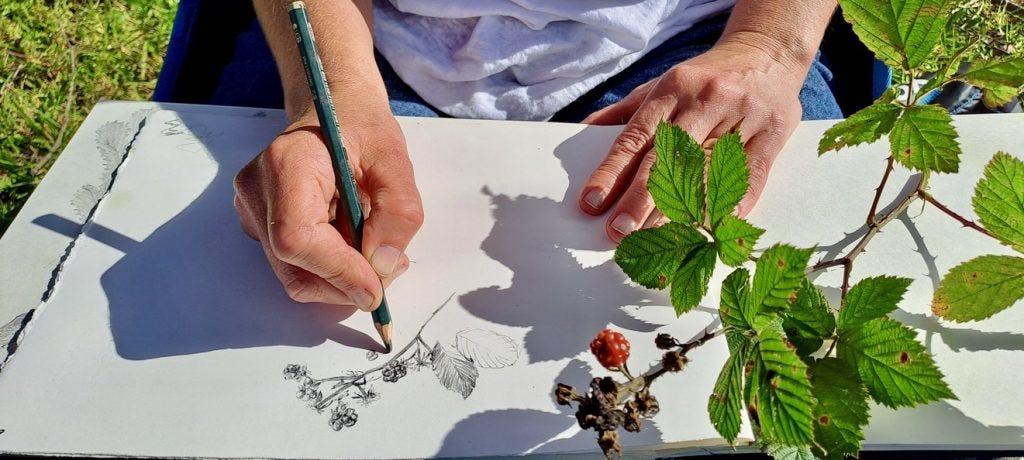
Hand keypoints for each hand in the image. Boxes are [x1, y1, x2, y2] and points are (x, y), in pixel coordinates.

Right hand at [233, 110, 422, 309]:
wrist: (332, 109)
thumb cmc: (361, 127)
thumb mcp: (395, 160)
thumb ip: (398, 212)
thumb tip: (383, 265)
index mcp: (288, 163)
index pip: (297, 237)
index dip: (338, 270)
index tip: (377, 286)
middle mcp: (258, 190)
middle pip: (293, 266)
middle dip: (345, 282)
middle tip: (390, 269)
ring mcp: (254, 210)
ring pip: (295, 274)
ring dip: (342, 279)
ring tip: (378, 252)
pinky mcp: (261, 225)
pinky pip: (296, 265)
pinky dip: (331, 268)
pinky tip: (354, 242)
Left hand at [579, 40, 805, 241]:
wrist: (768, 54)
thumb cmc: (706, 78)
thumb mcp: (663, 84)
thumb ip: (625, 111)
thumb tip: (583, 131)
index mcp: (674, 88)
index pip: (637, 136)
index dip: (612, 171)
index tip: (592, 201)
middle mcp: (707, 100)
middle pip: (668, 158)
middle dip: (639, 199)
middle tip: (618, 231)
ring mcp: (742, 117)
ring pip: (705, 172)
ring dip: (679, 210)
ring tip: (656, 239)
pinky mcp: (771, 135)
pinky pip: (747, 178)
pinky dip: (726, 206)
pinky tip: (707, 228)